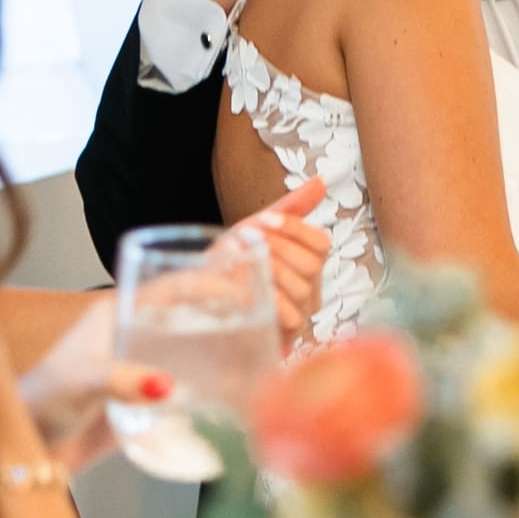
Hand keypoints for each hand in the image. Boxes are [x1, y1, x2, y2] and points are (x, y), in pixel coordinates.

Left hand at [15, 180, 330, 475]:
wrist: (26, 449)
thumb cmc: (41, 404)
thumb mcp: (80, 383)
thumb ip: (120, 381)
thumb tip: (167, 385)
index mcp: (116, 310)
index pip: (173, 282)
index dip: (210, 279)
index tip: (244, 284)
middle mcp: (135, 330)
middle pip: (193, 307)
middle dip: (229, 304)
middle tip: (268, 311)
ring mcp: (143, 362)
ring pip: (196, 340)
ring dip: (228, 338)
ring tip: (266, 344)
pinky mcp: (147, 395)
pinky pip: (192, 377)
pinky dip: (216, 376)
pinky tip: (241, 386)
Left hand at [235, 175, 330, 349]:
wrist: (197, 295)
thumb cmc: (231, 264)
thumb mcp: (258, 229)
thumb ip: (292, 207)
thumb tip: (321, 181)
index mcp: (307, 265)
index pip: (321, 243)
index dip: (295, 229)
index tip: (264, 220)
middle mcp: (309, 292)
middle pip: (313, 264)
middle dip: (277, 246)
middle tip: (247, 239)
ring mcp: (298, 316)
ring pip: (301, 288)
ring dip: (267, 267)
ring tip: (239, 258)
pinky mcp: (282, 336)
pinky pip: (290, 315)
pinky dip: (268, 296)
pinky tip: (245, 284)